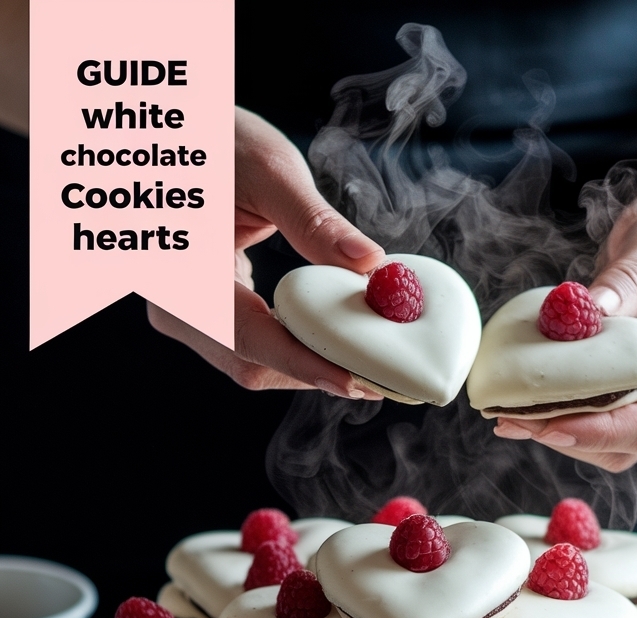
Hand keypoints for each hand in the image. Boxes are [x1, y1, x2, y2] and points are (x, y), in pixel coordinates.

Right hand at [147, 108, 385, 396]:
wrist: (178, 139)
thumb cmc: (214, 141)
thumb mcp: (267, 170)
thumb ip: (316, 222)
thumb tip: (370, 264)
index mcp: (180, 273)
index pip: (248, 337)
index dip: (303, 363)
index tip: (355, 380)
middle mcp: (177, 307)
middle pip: (253, 363)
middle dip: (317, 370)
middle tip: (380, 374)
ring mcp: (189, 316)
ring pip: (256, 362)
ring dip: (312, 361)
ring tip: (368, 357)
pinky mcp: (208, 314)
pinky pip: (255, 345)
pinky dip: (297, 345)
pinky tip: (337, 338)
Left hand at [493, 180, 636, 471]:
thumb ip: (626, 280)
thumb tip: (584, 312)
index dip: (599, 431)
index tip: (547, 424)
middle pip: (629, 443)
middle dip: (569, 436)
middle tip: (510, 419)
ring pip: (612, 446)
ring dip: (560, 433)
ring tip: (509, 414)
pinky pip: (602, 426)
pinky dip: (564, 419)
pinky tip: (526, 405)